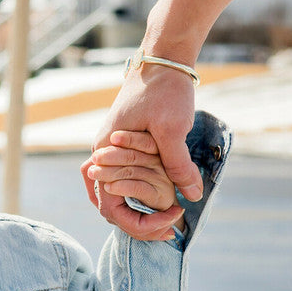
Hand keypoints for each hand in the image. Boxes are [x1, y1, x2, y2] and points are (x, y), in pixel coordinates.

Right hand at [82, 62, 200, 240]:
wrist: (162, 61)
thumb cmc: (164, 91)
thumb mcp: (173, 130)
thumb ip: (179, 166)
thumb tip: (191, 197)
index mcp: (104, 154)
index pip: (111, 207)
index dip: (140, 223)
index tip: (171, 219)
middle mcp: (100, 157)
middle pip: (110, 206)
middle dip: (139, 224)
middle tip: (170, 230)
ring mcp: (109, 152)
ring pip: (114, 195)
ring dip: (136, 211)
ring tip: (163, 222)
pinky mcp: (121, 147)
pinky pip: (122, 180)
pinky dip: (137, 195)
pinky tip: (157, 203)